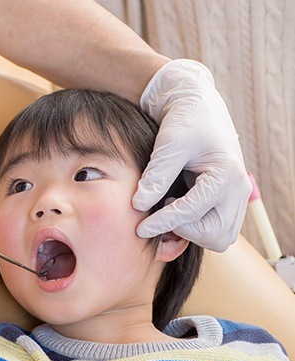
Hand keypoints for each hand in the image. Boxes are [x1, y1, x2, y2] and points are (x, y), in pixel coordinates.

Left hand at [134, 59, 251, 251]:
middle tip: (160, 213)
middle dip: (185, 230)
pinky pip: (217, 228)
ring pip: (219, 236)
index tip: (140, 228)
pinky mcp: (228, 199)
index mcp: (228, 175)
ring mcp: (237, 196)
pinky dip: (197, 227)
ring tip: (169, 209)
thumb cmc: (186, 119)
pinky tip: (176, 208)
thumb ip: (156, 176)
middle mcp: (239, 189)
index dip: (163, 222)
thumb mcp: (169, 144)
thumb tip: (139, 205)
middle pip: (215, 235)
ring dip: (192, 231)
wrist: (197, 106)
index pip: (192, 213)